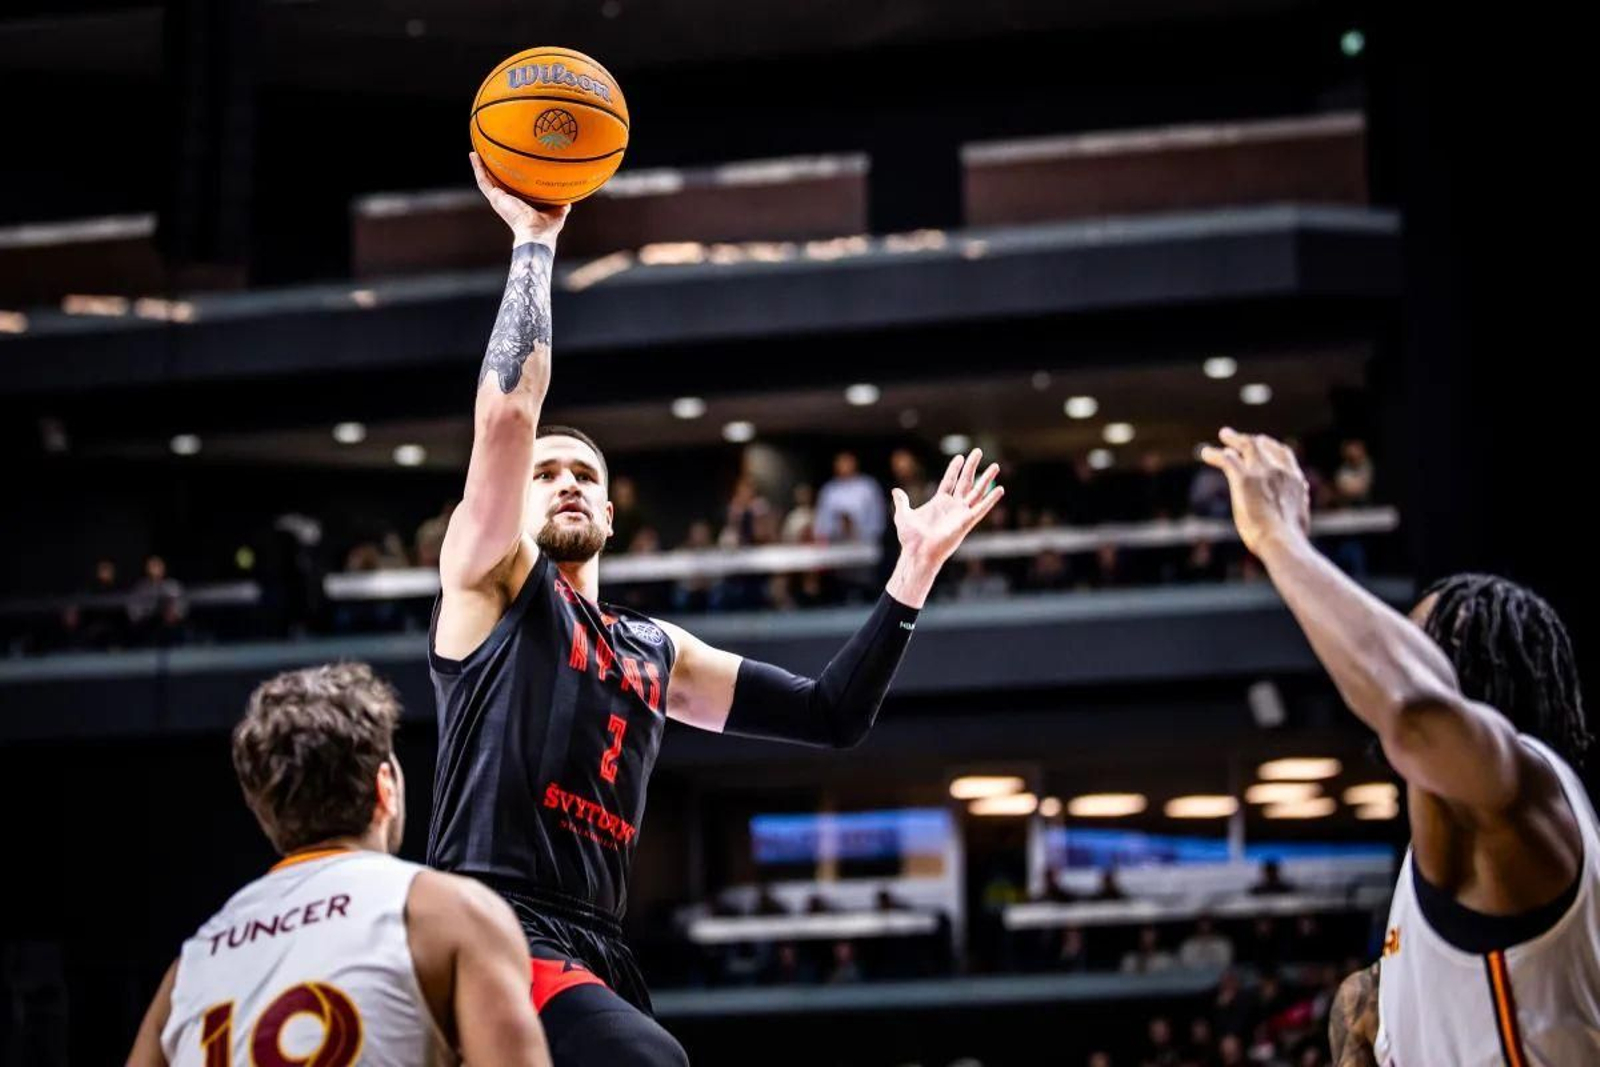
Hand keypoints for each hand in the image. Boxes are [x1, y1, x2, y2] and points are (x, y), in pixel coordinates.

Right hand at [470, 152, 569, 247]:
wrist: (536, 234)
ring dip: (479, 166)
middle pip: (496, 182)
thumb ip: (561, 202)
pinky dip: (478, 167)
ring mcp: (499, 199)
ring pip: (485, 180)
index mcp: (519, 204)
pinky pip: (483, 180)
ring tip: (475, 153)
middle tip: (487, 156)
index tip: (508, 166)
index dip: (509, 178)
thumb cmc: (547, 228)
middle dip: (492, 171)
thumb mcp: (558, 210)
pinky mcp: (495, 197)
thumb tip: (569, 194)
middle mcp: (507, 201)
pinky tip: (474, 155)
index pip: (512, 188)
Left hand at [892, 449, 1004, 566]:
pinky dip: (991, 499)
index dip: (954, 469)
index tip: (960, 457)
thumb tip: (895, 491)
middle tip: (978, 451)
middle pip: (965, 481)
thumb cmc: (911, 539)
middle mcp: (953, 506)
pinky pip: (981, 508)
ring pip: (977, 492)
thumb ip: (902, 502)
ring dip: (986, 479)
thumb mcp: (904, 515)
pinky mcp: (966, 522)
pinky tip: (1000, 489)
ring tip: (995, 466)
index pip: (950, 481)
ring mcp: (961, 513)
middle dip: (972, 466)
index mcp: (940, 502)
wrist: (918, 553)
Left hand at [1200, 428, 1311, 556]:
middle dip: (1252, 439)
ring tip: (1224, 434)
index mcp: (1295, 481)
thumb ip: (1296, 506)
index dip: (1272, 449)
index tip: (1265, 446)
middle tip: (1241, 438)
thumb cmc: (1289, 539)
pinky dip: (1214, 454)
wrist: (1282, 541)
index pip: (1285, 456)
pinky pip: (1226, 459)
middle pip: (1265, 445)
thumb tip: (1299, 508)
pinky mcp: (1244, 478)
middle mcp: (1280, 471)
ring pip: (1246, 445)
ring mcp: (1262, 472)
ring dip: (1233, 438)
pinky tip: (1204, 454)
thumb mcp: (1298, 518)